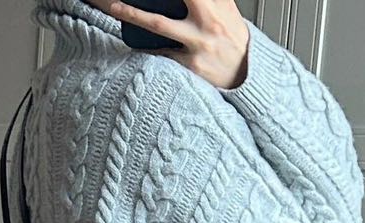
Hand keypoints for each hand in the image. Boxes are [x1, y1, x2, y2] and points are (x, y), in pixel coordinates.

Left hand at [101, 0, 250, 90]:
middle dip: (141, 5)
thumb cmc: (236, 42)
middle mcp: (207, 25)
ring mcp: (198, 46)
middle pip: (172, 3)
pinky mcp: (192, 67)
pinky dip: (148, 46)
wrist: (249, 74)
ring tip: (116, 8)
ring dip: (134, 16)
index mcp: (216, 8)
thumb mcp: (228, 12)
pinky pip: (163, 53)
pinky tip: (136, 40)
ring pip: (159, 26)